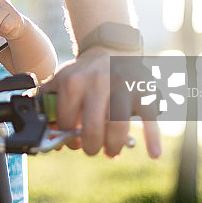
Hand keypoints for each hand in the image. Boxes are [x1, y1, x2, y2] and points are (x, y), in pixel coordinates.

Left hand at [42, 47, 161, 158]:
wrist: (111, 48)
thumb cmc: (84, 72)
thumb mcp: (60, 79)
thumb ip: (48, 103)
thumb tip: (48, 134)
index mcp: (73, 83)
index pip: (66, 121)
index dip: (67, 137)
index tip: (73, 141)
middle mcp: (97, 84)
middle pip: (93, 128)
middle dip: (90, 147)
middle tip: (91, 149)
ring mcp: (122, 87)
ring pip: (118, 127)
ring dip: (113, 146)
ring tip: (111, 151)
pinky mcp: (143, 91)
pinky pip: (149, 118)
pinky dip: (153, 138)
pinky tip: (154, 154)